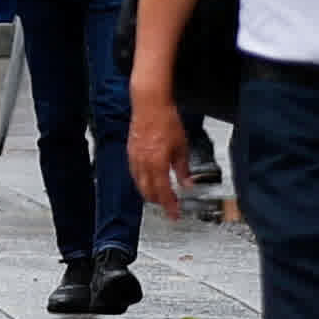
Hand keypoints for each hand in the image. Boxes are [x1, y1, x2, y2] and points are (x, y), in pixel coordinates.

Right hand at [132, 84, 188, 215]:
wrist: (150, 104)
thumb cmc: (166, 120)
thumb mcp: (182, 146)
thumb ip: (183, 169)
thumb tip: (187, 184)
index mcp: (158, 163)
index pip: (163, 192)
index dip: (169, 206)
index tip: (174, 214)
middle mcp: (144, 162)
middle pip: (148, 191)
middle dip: (159, 202)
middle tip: (169, 206)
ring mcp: (135, 157)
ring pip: (139, 183)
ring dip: (149, 193)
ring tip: (159, 196)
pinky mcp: (131, 151)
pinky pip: (134, 173)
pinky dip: (141, 181)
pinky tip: (148, 180)